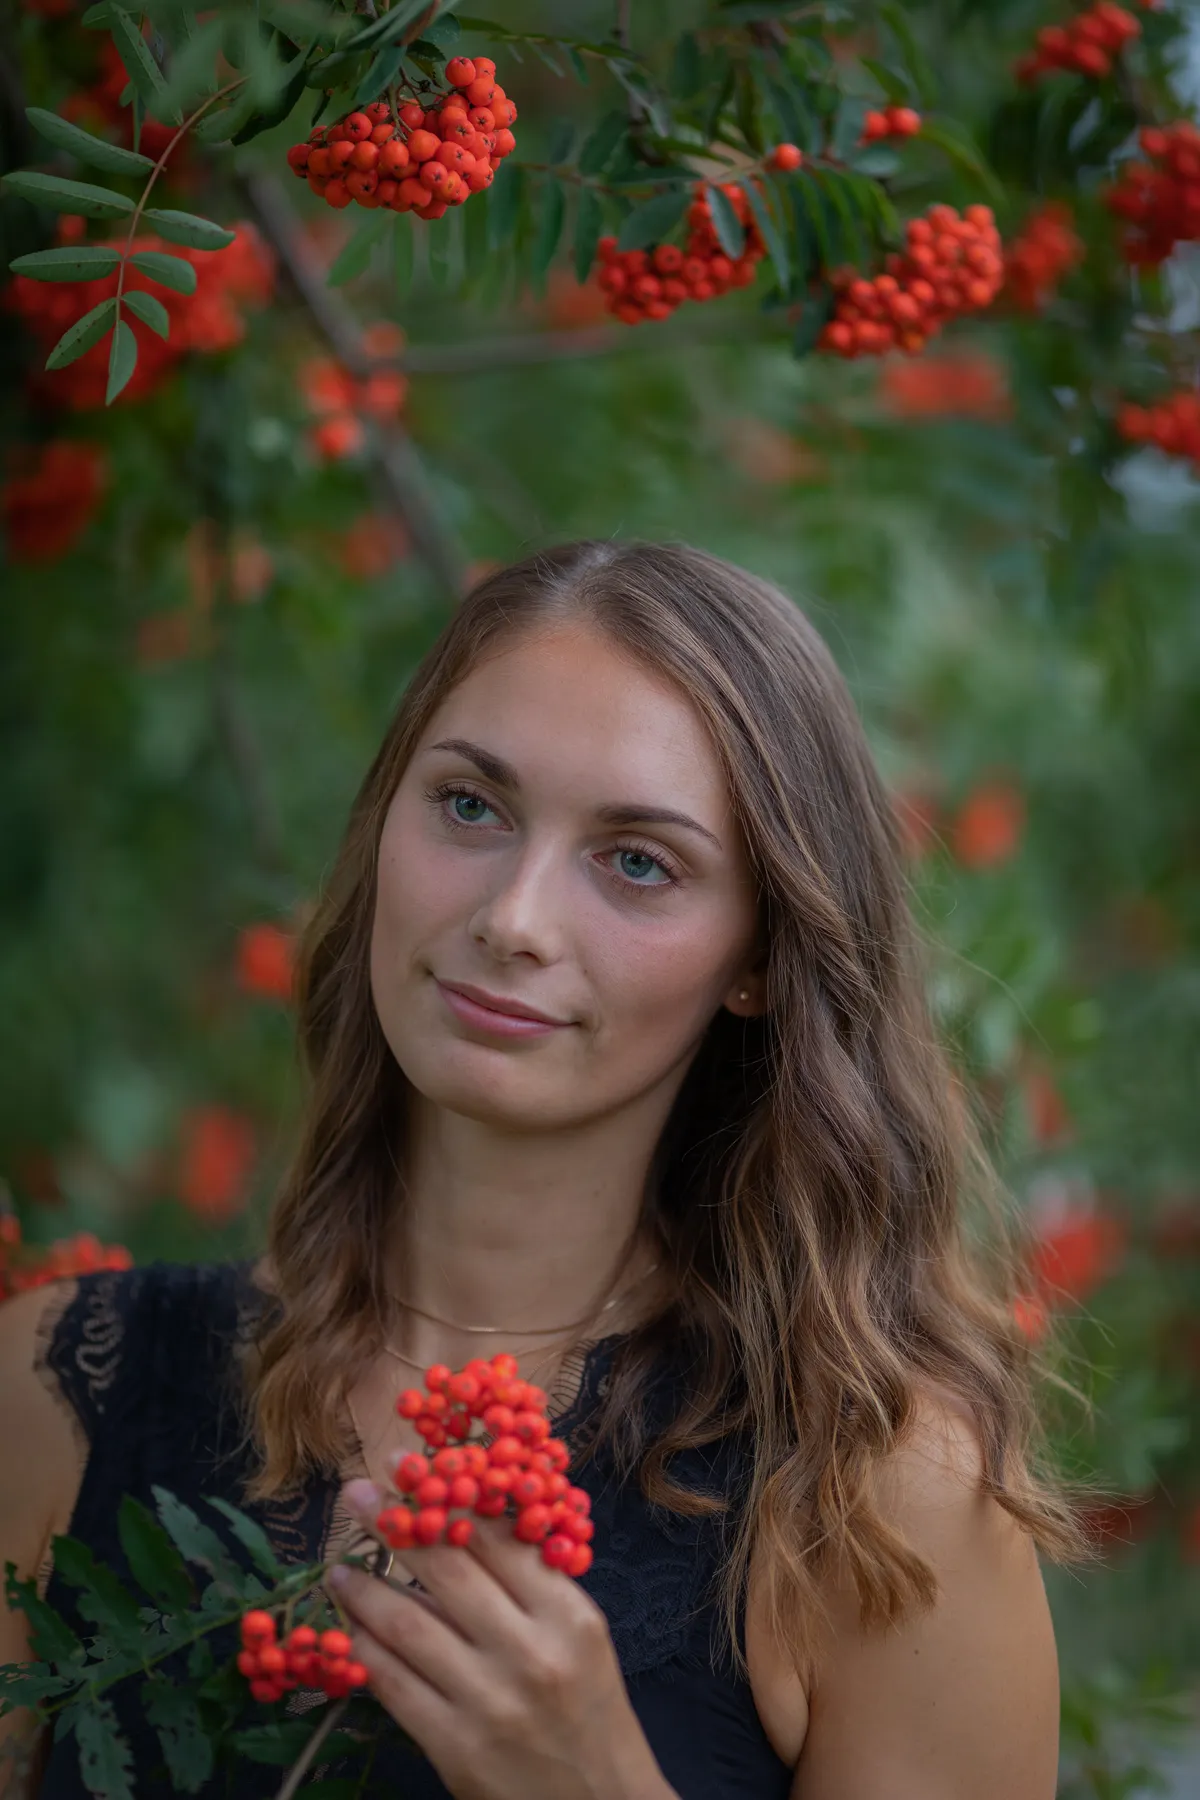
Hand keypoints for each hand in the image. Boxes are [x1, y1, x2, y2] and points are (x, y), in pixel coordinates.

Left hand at [331, 1478, 676, 1799]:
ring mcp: (488, 1703)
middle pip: (446, 1568)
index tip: (407, 1465)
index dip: (447, 1492)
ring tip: (340, 1566)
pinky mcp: (454, 1749)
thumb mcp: (581, 1635)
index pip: (497, 1537)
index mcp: (569, 1615)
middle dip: (393, 1522)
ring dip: (363, 1587)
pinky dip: (364, 1650)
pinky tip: (349, 1629)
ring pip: (407, 1624)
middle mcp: (530, 1653)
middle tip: (358, 1494)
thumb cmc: (589, 1709)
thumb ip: (532, 1582)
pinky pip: (393, 1684)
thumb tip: (463, 1517)